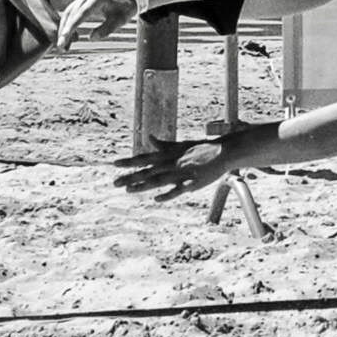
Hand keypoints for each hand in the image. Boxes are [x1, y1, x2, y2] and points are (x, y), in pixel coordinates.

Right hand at [56, 0, 136, 49]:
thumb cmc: (124, 10)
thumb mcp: (119, 21)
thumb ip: (106, 29)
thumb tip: (91, 38)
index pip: (82, 12)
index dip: (72, 25)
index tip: (64, 37)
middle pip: (71, 13)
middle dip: (64, 30)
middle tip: (60, 46)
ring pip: (68, 13)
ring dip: (63, 29)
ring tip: (62, 45)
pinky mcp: (80, 1)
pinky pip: (71, 14)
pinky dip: (67, 26)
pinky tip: (67, 38)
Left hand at [112, 138, 232, 198]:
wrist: (222, 151)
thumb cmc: (200, 148)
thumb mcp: (179, 145)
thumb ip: (163, 144)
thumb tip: (149, 137)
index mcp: (167, 155)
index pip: (144, 158)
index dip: (129, 161)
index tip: (114, 163)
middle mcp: (170, 163)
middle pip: (147, 171)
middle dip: (130, 177)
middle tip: (114, 183)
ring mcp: (180, 173)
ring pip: (158, 180)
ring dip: (142, 186)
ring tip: (128, 190)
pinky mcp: (192, 182)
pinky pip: (178, 190)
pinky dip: (167, 194)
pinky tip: (157, 199)